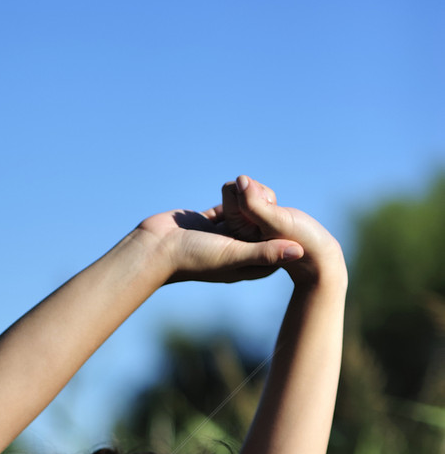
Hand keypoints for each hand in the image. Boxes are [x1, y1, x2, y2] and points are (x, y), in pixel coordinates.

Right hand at [140, 176, 344, 286]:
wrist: (154, 249)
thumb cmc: (193, 257)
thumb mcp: (234, 255)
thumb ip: (266, 253)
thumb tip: (300, 251)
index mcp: (247, 265)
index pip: (276, 246)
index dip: (281, 227)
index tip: (280, 212)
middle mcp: (237, 253)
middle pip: (262, 226)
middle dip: (262, 208)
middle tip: (260, 193)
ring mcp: (222, 238)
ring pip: (246, 213)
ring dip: (246, 199)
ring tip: (243, 188)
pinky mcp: (209, 224)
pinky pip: (228, 206)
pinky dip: (230, 196)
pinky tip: (230, 188)